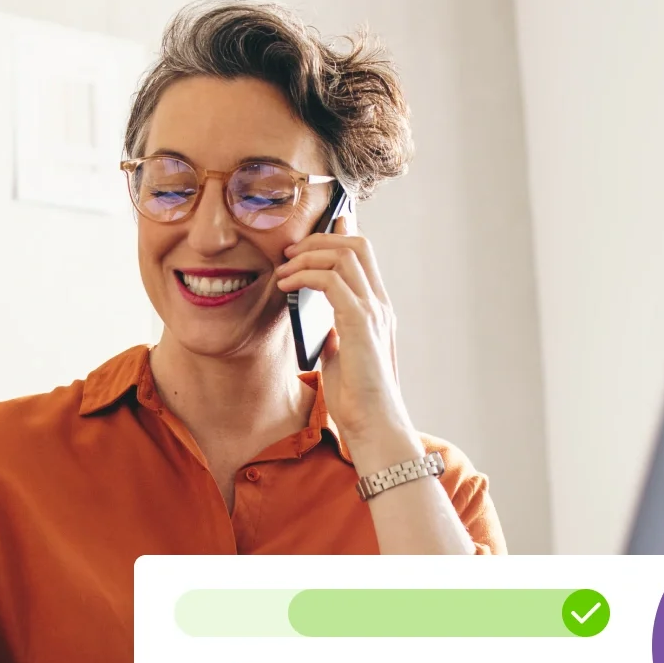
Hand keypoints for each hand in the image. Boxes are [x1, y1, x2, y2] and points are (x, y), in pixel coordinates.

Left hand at [274, 217, 413, 449]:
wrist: (374, 425)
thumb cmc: (358, 399)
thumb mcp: (342, 359)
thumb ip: (336, 337)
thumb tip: (321, 328)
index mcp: (378, 310)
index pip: (364, 255)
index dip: (336, 237)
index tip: (305, 241)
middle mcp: (380, 305)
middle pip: (357, 244)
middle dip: (318, 240)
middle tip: (289, 252)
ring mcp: (374, 312)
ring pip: (344, 256)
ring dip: (307, 256)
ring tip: (283, 270)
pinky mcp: (361, 323)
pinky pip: (331, 281)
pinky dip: (305, 276)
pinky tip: (286, 287)